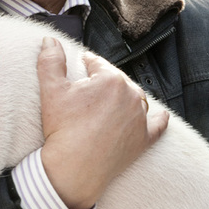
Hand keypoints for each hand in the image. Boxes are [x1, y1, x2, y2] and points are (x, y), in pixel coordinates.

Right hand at [37, 37, 168, 208]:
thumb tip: (50, 39)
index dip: (85, 64)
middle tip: (87, 92)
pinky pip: (157, 124)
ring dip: (125, 97)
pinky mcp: (145, 140)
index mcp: (111, 78)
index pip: (97, 63)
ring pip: (136, 98)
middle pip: (117, 80)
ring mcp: (141, 118)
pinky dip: (158, 119)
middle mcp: (132, 94)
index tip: (78, 69)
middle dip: (103, 81)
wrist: (74, 168)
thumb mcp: (51, 90)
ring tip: (109, 103)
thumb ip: (50, 60)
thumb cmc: (62, 128)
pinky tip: (159, 115)